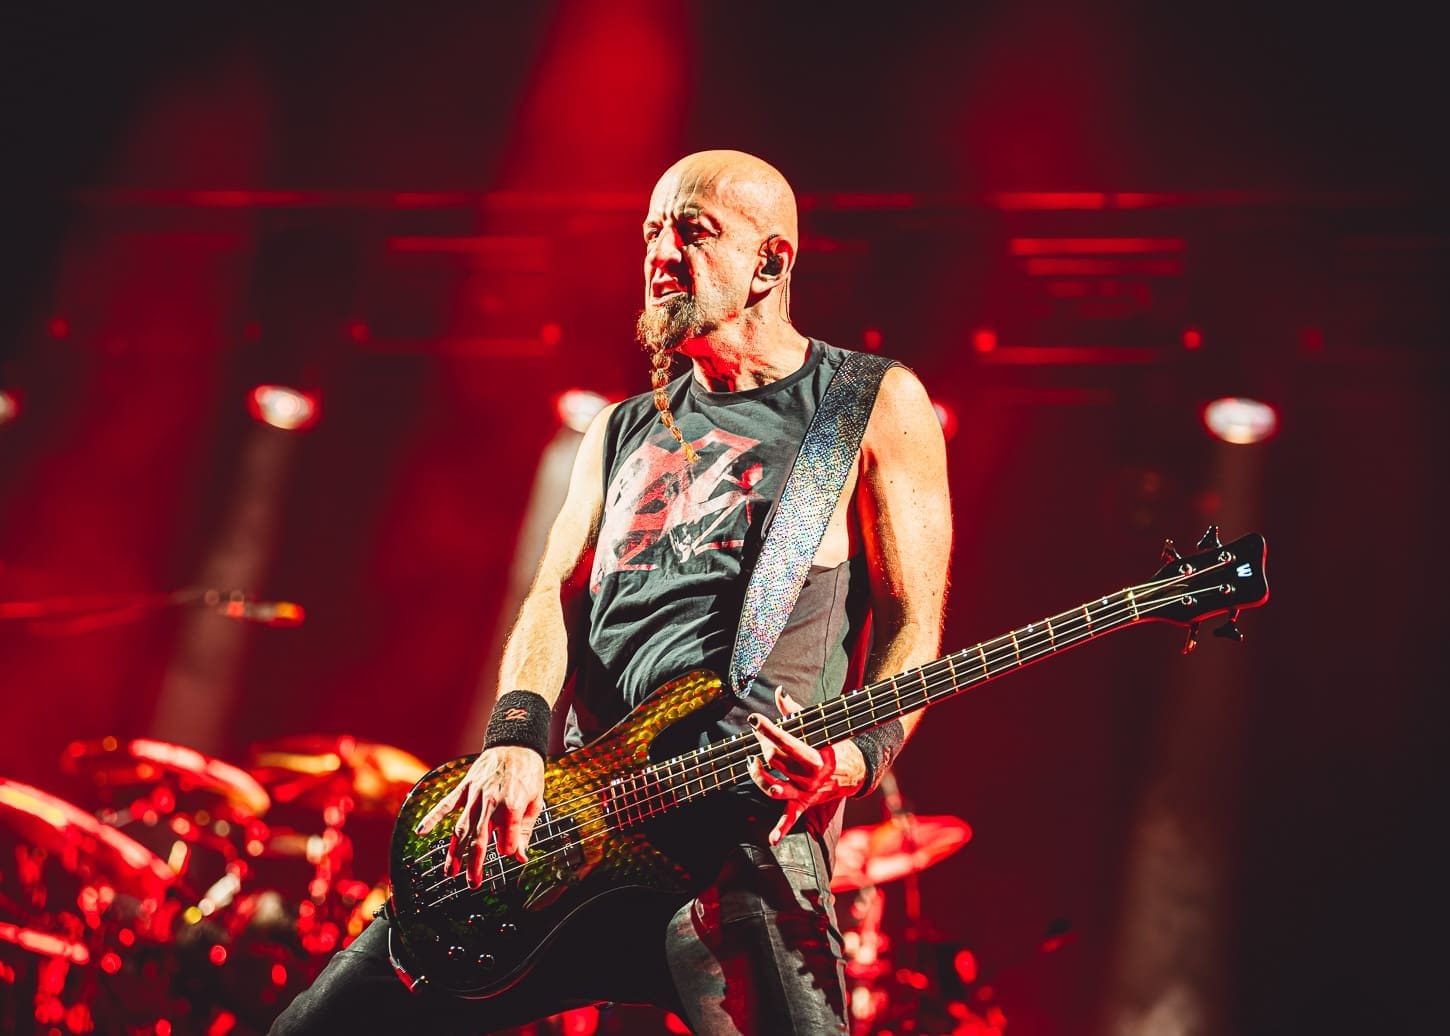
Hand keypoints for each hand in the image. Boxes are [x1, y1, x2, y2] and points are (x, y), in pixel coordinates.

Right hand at [414, 746, 544, 887]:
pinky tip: (420, 831)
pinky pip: (446, 804)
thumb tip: (521, 856)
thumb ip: (526, 830)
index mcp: (511, 806)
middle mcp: (490, 802)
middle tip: (472, 883)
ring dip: (454, 852)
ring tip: (449, 872)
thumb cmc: (529, 772)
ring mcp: (474, 795)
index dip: (509, 850)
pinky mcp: (465, 787)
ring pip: (461, 828)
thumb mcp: (536, 801)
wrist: (516, 743)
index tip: (510, 853)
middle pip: (478, 839)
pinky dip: (432, 817)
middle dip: (475, 864)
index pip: (506, 840)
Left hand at [747, 687, 867, 844]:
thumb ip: (796, 711)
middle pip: (775, 762)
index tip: (755, 719)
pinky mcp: (804, 804)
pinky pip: (790, 818)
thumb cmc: (835, 745)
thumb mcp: (821, 727)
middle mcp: (809, 777)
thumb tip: (779, 693)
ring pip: (773, 788)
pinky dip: (780, 830)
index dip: (768, 730)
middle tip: (761, 735)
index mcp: (814, 757)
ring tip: (752, 762)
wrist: (857, 771)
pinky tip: (771, 840)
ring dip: (758, 776)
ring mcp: (806, 792)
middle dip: (763, 745)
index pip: (785, 742)